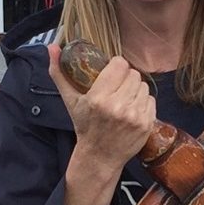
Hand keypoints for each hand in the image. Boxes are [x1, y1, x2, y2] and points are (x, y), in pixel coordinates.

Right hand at [48, 43, 155, 174]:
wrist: (99, 157)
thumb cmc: (85, 126)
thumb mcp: (70, 100)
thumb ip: (59, 73)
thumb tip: (52, 47)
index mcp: (98, 98)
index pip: (120, 64)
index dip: (116, 66)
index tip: (111, 73)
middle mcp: (117, 106)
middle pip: (133, 74)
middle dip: (125, 79)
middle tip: (117, 88)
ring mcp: (134, 116)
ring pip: (143, 86)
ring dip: (135, 90)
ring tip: (124, 99)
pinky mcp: (146, 124)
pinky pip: (151, 100)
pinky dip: (143, 102)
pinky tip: (132, 110)